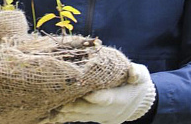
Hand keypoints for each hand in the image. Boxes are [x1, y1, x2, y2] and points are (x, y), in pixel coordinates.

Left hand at [40, 63, 155, 123]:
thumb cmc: (137, 85)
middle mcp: (107, 111)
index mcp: (119, 99)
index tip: (85, 93)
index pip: (105, 99)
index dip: (95, 97)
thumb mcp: (141, 76)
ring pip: (79, 116)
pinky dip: (63, 117)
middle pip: (87, 109)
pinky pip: (75, 118)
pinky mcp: (91, 117)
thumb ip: (136, 73)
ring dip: (65, 113)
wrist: (138, 104)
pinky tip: (48, 114)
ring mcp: (98, 116)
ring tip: (48, 107)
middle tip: (58, 100)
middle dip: (73, 105)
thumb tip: (133, 71)